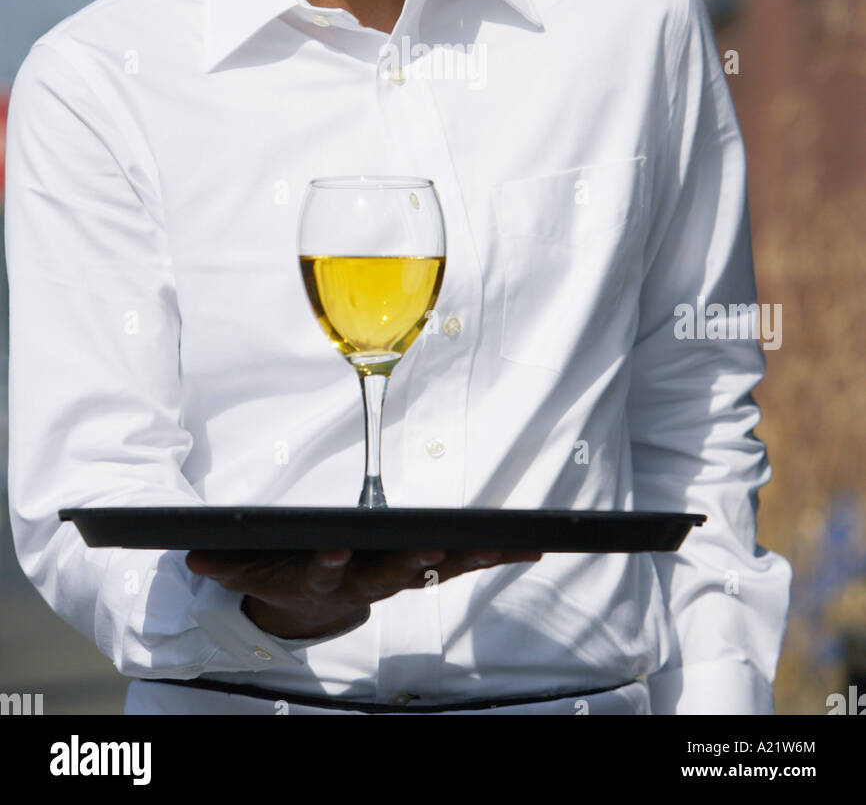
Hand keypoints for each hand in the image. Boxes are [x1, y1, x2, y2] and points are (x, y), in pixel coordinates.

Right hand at [185, 547, 543, 640]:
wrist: (305, 602)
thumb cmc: (278, 570)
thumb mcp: (245, 569)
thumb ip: (225, 562)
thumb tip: (194, 556)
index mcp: (318, 577)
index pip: (322, 571)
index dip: (328, 562)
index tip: (335, 549)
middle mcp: (363, 581)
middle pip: (390, 573)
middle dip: (413, 562)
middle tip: (435, 550)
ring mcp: (396, 576)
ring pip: (436, 568)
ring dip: (468, 557)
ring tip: (504, 545)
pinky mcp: (422, 568)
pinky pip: (461, 561)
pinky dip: (493, 555)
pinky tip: (529, 548)